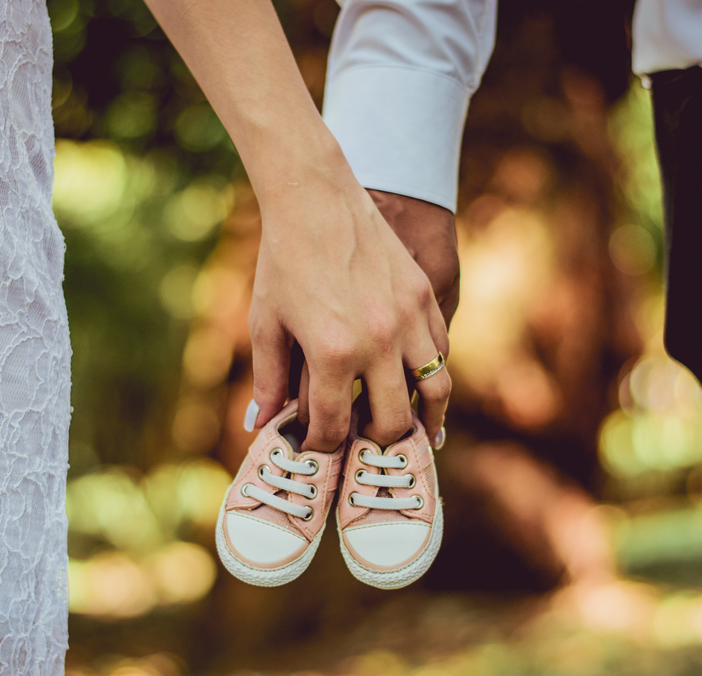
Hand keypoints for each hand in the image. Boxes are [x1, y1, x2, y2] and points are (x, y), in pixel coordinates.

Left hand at [291, 190, 459, 446]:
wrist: (315, 199)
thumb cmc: (283, 261)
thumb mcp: (267, 323)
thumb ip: (267, 379)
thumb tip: (259, 424)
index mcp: (333, 353)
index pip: (335, 426)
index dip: (324, 446)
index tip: (319, 450)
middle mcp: (378, 342)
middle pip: (391, 421)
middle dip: (376, 444)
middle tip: (366, 448)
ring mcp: (408, 320)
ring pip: (435, 389)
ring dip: (425, 418)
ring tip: (415, 433)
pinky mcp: (424, 297)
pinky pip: (442, 350)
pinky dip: (433, 373)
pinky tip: (421, 383)